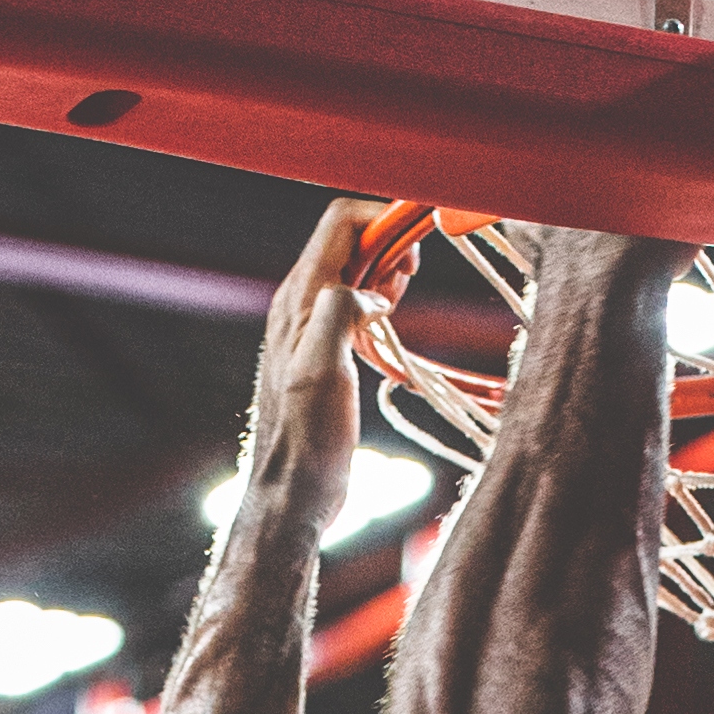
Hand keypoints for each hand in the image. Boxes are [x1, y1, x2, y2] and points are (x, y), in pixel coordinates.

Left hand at [236, 198, 376, 553]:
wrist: (293, 493)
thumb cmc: (306, 439)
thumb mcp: (323, 367)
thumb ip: (341, 309)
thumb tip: (370, 292)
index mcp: (300, 297)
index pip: (341, 223)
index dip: (384, 219)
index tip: (420, 240)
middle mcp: (302, 304)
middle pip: (352, 242)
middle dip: (391, 247)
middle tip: (410, 283)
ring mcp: (313, 327)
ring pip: (356, 273)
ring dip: (388, 277)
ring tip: (400, 306)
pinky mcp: (326, 352)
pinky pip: (356, 307)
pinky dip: (380, 307)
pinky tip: (390, 335)